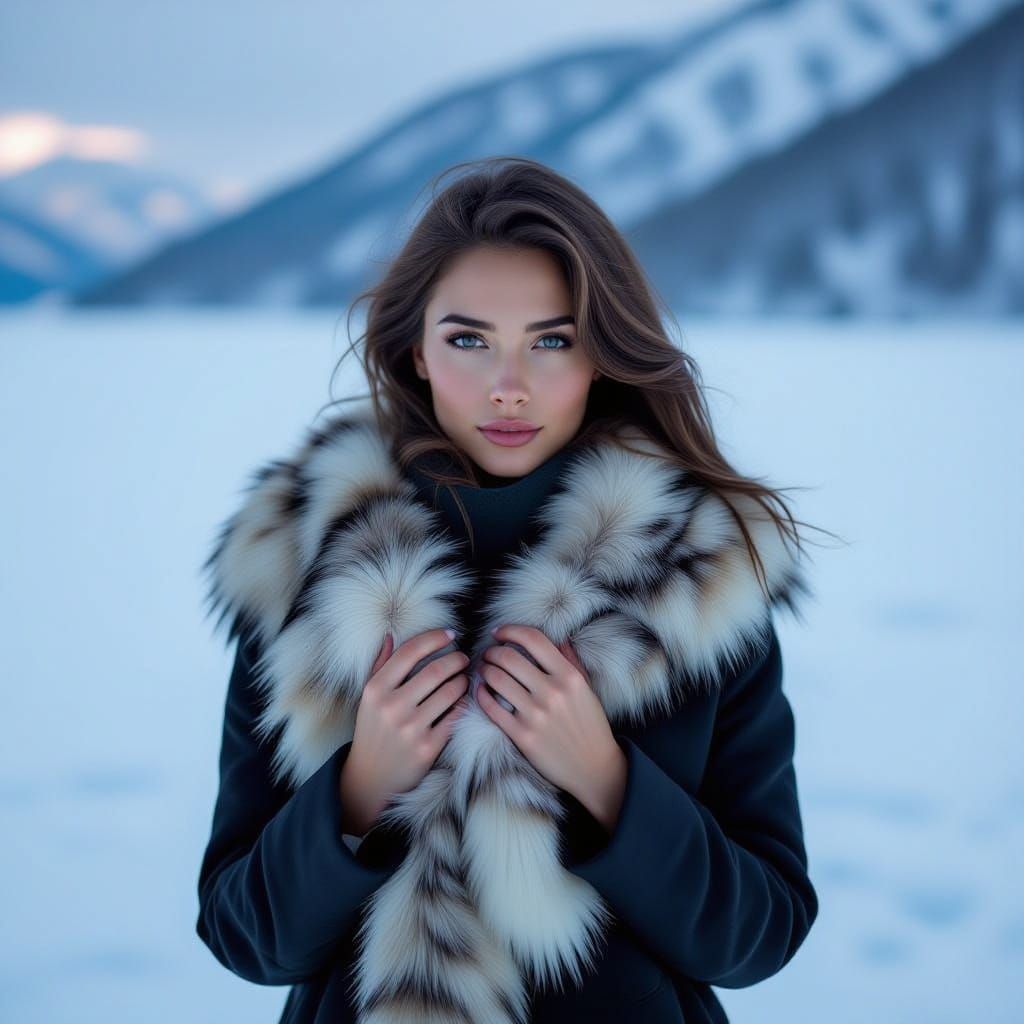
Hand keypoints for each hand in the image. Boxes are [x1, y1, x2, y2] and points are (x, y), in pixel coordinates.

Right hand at [339, 627, 469, 835]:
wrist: (370, 777)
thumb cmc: (372, 729)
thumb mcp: (368, 697)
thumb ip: (379, 664)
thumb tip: (391, 634)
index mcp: (375, 689)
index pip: (410, 651)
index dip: (435, 638)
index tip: (450, 634)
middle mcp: (391, 707)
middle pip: (436, 670)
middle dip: (456, 659)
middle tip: (463, 657)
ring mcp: (410, 729)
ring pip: (451, 692)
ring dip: (463, 680)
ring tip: (464, 678)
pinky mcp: (427, 748)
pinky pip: (455, 717)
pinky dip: (463, 704)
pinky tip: (463, 700)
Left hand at [476, 624, 627, 831]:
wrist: (594, 767)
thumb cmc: (590, 725)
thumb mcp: (586, 688)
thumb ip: (571, 660)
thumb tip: (559, 636)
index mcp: (569, 676)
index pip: (533, 639)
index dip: (510, 630)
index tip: (500, 633)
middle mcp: (552, 692)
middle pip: (509, 657)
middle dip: (492, 651)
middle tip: (489, 654)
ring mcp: (536, 715)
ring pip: (496, 679)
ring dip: (484, 670)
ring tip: (484, 670)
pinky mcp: (523, 736)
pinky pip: (491, 707)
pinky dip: (481, 694)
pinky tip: (481, 690)